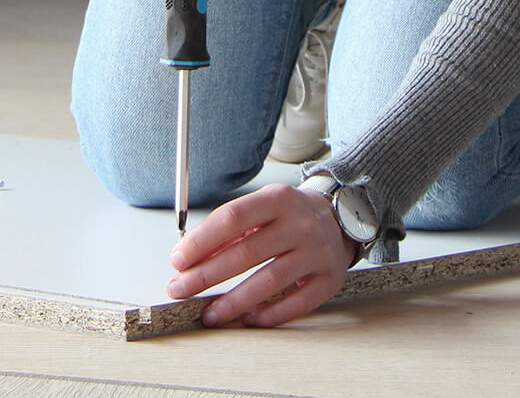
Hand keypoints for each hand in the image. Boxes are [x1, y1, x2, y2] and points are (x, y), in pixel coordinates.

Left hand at [164, 183, 356, 327]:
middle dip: (207, 275)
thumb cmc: (290, 216)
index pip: (232, 218)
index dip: (201, 241)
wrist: (341, 218)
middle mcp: (300, 225)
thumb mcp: (262, 208)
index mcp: (278, 199)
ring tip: (209, 314)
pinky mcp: (329, 279)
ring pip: (269, 282)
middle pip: (247, 253)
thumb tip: (191, 257)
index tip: (178, 260)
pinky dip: (268, 314)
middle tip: (180, 289)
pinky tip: (246, 319)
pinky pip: (296, 303)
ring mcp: (317, 253)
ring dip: (233, 302)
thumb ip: (230, 230)